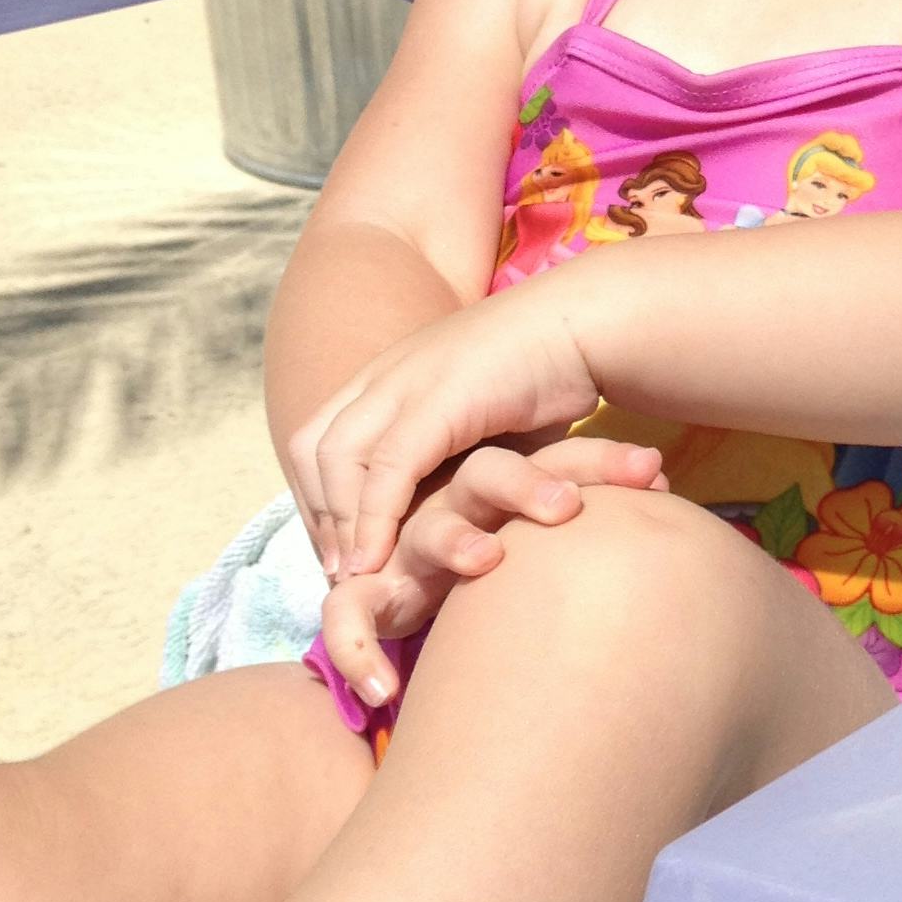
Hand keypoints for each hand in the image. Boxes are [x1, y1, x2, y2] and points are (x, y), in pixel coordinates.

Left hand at [289, 281, 602, 577]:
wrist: (587, 326)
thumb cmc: (549, 377)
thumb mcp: (482, 416)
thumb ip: (453, 451)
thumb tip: (447, 503)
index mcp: (389, 372)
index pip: (318, 436)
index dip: (318, 494)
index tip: (339, 547)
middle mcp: (386, 373)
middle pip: (313, 446)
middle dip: (317, 512)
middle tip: (339, 570)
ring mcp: (408, 381)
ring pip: (339, 457)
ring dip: (339, 522)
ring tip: (353, 576)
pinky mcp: (440, 400)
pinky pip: (388, 468)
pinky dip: (374, 518)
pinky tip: (378, 559)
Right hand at [317, 437, 667, 704]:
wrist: (406, 591)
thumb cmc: (510, 578)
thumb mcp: (562, 557)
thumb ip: (614, 549)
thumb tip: (700, 551)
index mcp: (510, 488)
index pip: (561, 460)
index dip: (604, 463)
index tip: (657, 473)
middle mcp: (459, 507)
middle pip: (490, 475)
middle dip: (530, 485)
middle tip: (570, 507)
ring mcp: (411, 549)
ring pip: (429, 531)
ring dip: (454, 541)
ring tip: (486, 560)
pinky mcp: (370, 597)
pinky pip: (350, 620)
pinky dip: (361, 651)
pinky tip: (383, 690)